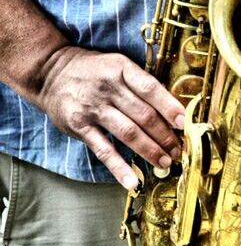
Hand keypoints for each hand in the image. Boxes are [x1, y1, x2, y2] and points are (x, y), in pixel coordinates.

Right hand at [37, 46, 184, 188]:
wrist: (51, 72)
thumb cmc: (94, 70)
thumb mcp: (118, 64)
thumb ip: (140, 83)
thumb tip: (172, 109)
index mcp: (122, 68)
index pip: (150, 88)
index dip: (169, 106)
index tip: (184, 123)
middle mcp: (109, 87)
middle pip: (143, 115)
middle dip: (165, 136)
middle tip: (178, 150)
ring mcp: (93, 108)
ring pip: (128, 133)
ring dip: (150, 151)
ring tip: (165, 162)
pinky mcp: (80, 126)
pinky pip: (104, 150)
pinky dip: (119, 168)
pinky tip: (133, 181)